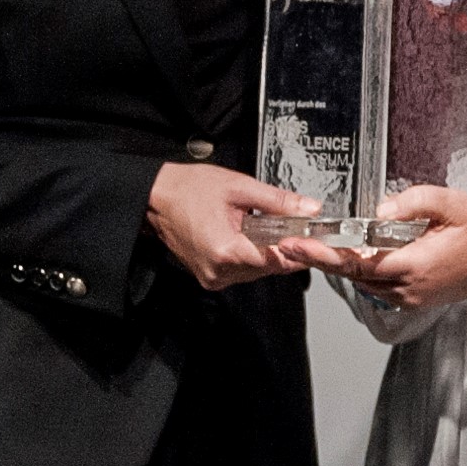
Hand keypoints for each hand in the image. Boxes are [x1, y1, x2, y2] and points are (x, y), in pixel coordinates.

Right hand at [146, 164, 318, 290]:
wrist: (156, 198)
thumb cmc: (187, 190)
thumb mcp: (239, 187)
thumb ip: (278, 201)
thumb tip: (309, 208)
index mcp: (226, 251)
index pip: (277, 261)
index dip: (297, 249)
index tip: (310, 238)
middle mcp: (219, 271)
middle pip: (269, 268)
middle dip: (282, 247)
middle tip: (289, 225)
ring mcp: (213, 277)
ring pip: (257, 271)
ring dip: (266, 251)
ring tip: (261, 226)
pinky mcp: (210, 276)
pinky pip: (242, 270)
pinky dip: (250, 254)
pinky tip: (245, 235)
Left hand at [274, 184, 466, 311]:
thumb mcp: (450, 202)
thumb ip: (412, 202)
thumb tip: (378, 209)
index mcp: (415, 266)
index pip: (358, 263)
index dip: (323, 255)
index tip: (297, 246)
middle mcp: (409, 289)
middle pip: (354, 275)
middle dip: (322, 259)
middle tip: (291, 243)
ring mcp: (413, 298)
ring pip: (364, 282)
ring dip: (341, 266)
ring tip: (312, 247)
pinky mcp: (416, 299)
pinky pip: (379, 286)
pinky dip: (362, 271)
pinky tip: (351, 255)